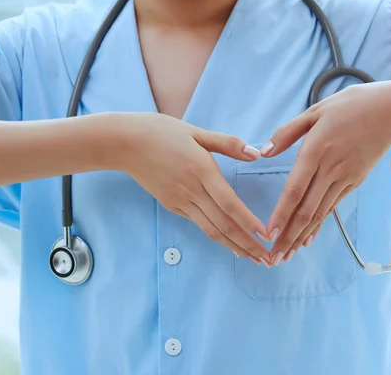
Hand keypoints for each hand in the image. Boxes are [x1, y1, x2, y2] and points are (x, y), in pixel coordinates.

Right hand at [110, 112, 271, 266]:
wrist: (124, 143)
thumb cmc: (161, 132)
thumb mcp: (196, 131)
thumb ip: (228, 144)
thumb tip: (256, 153)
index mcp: (201, 170)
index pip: (229, 203)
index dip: (248, 221)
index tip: (266, 235)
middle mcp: (191, 190)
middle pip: (223, 224)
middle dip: (247, 244)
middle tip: (266, 259)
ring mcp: (180, 201)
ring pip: (210, 229)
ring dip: (233, 246)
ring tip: (251, 258)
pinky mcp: (171, 205)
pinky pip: (197, 223)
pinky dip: (215, 235)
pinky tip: (228, 242)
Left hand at [261, 81, 390, 264]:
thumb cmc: (350, 106)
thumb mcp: (315, 110)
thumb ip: (287, 132)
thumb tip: (263, 152)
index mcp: (316, 150)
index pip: (294, 190)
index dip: (281, 215)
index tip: (268, 234)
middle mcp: (330, 169)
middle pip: (306, 210)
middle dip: (288, 237)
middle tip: (274, 258)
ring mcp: (344, 178)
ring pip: (319, 214)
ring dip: (302, 237)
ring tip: (287, 255)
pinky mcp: (354, 182)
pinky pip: (332, 207)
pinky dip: (319, 225)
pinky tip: (308, 238)